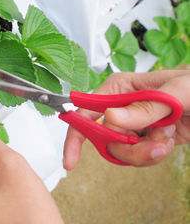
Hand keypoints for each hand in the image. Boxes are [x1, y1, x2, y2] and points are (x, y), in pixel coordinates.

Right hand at [64, 70, 189, 168]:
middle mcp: (121, 106)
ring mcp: (133, 124)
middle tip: (151, 148)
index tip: (71, 159)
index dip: (76, 135)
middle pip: (104, 138)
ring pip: (120, 150)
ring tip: (165, 142)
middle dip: (126, 148)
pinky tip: (168, 142)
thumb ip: (143, 107)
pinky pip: (137, 156)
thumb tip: (111, 117)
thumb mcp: (176, 92)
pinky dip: (152, 155)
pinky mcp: (146, 138)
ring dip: (144, 152)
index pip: (87, 111)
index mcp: (120, 88)